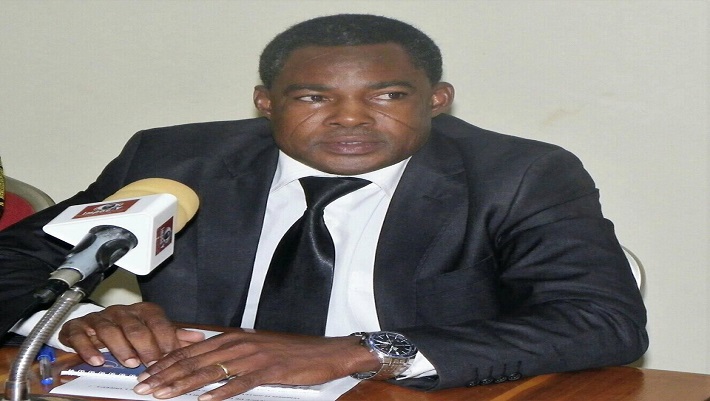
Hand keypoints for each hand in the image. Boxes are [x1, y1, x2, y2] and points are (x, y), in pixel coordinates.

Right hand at [58, 302, 204, 367]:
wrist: (91, 326)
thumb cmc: (127, 330)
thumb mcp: (152, 331)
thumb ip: (173, 335)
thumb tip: (198, 337)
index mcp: (142, 311)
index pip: (157, 322)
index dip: (165, 338)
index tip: (171, 356)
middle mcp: (122, 312)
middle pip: (135, 327)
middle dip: (144, 346)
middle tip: (151, 363)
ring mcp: (100, 318)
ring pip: (110, 330)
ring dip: (121, 347)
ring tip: (130, 362)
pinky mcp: (79, 327)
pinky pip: (82, 335)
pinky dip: (88, 348)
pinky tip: (97, 360)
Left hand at [132, 330, 379, 400]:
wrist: (324, 352)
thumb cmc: (290, 353)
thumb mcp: (255, 349)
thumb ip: (229, 354)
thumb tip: (203, 366)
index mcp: (232, 338)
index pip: (191, 351)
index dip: (166, 364)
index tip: (146, 376)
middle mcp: (238, 344)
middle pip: (194, 361)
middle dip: (164, 376)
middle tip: (142, 388)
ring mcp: (253, 357)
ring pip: (210, 371)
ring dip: (182, 385)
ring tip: (162, 395)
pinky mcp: (268, 370)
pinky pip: (239, 383)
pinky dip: (220, 393)